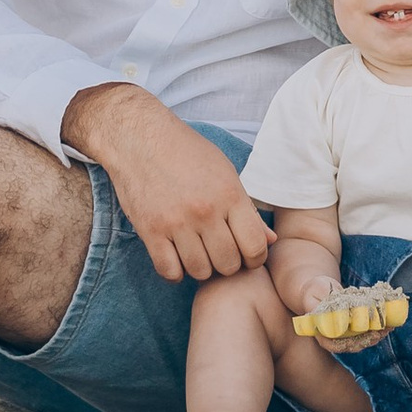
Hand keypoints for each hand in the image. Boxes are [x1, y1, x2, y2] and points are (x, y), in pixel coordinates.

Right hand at [61, 86, 272, 283]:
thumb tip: (270, 240)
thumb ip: (247, 208)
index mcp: (229, 194)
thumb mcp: (225, 172)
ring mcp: (176, 222)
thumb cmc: (186, 153)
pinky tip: (176, 257)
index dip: (256, 258)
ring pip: (200, 272)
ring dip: (202, 268)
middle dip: (228, 264)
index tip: (246, 254)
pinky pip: (169, 271)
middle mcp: (205, 210)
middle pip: (229, 264)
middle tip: (220, 252)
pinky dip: (175, 272)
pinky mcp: (150, 231)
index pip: (255, 246)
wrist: (140, 139)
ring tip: (198, 252)